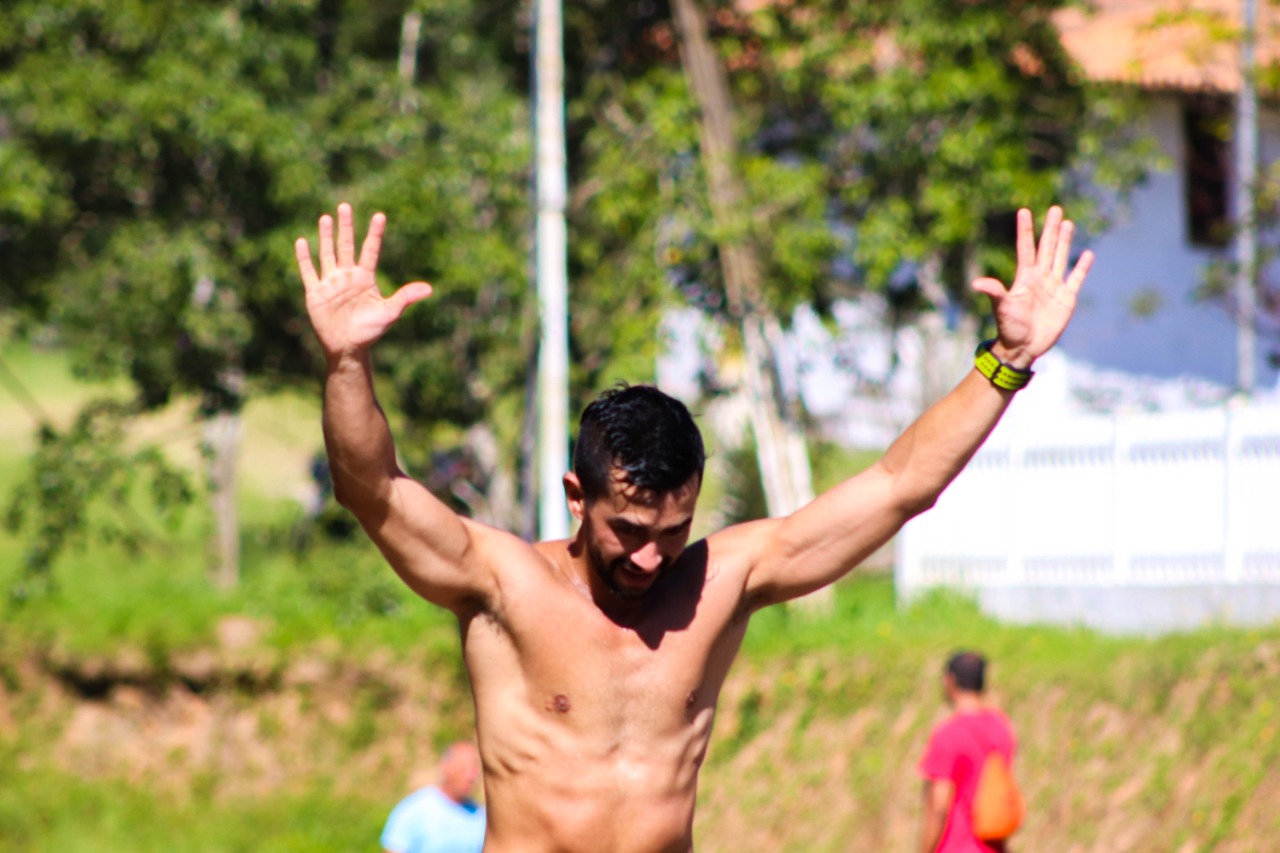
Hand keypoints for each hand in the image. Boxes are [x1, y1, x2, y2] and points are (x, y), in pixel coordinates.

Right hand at [294, 203, 432, 362]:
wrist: (347, 348)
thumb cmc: (370, 331)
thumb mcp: (390, 313)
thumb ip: (405, 298)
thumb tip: (429, 289)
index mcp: (365, 278)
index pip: (371, 250)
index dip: (375, 233)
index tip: (380, 215)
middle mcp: (347, 276)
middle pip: (346, 245)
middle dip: (346, 227)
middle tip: (345, 206)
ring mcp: (331, 282)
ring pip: (327, 254)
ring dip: (326, 236)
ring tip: (326, 217)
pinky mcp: (315, 292)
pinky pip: (308, 271)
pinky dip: (304, 257)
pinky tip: (302, 241)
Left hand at [971, 206, 1093, 368]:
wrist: (1024, 346)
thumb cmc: (1009, 327)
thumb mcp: (1002, 308)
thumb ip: (994, 292)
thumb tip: (976, 284)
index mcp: (1024, 277)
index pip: (1026, 248)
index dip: (1025, 230)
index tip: (1023, 211)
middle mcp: (1040, 278)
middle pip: (1047, 247)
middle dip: (1050, 228)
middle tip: (1055, 208)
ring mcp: (1054, 286)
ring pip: (1061, 257)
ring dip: (1065, 241)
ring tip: (1067, 223)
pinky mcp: (1067, 298)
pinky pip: (1076, 278)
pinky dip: (1082, 267)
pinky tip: (1087, 253)